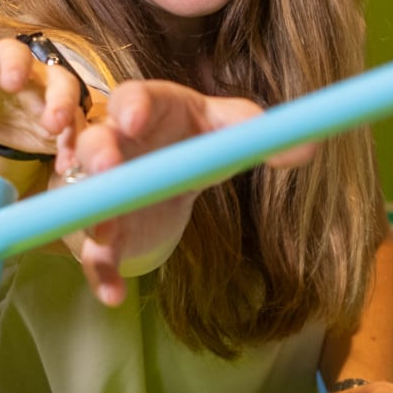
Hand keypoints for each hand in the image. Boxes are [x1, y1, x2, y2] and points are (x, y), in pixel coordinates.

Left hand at [0, 38, 87, 159]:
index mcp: (8, 57)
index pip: (15, 53)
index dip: (16, 66)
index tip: (13, 82)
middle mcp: (41, 76)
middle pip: (61, 81)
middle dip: (62, 101)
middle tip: (55, 121)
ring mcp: (57, 101)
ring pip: (76, 111)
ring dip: (75, 131)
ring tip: (67, 152)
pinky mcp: (66, 126)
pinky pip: (77, 137)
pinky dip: (74, 151)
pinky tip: (67, 168)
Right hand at [62, 80, 313, 305]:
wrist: (173, 177)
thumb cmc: (197, 138)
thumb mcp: (229, 128)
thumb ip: (260, 131)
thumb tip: (306, 147)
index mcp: (148, 109)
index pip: (133, 97)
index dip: (132, 106)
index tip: (136, 118)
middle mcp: (115, 145)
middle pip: (96, 143)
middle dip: (98, 154)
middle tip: (107, 168)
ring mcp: (104, 189)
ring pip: (87, 200)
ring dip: (91, 216)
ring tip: (106, 232)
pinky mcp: (107, 231)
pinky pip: (96, 254)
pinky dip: (101, 275)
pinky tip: (114, 295)